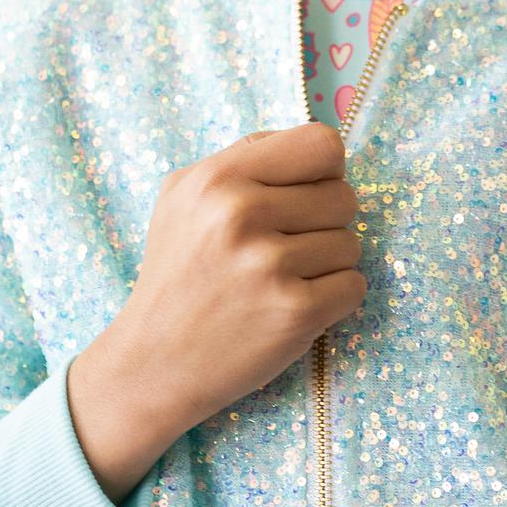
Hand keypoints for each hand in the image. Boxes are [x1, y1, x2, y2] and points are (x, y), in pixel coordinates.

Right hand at [67, 119, 363, 502]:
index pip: (323, 143)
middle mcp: (241, 214)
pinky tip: (292, 307)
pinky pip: (354, 287)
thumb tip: (316, 145)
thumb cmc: (177, 275)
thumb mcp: (183, 197)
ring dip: (327, 266)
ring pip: (351, 244)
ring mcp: (269, 265)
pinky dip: (333, 301)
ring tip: (281, 282)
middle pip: (344, 196)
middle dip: (325, 223)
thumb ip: (244, 159)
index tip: (303, 197)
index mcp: (218, 177)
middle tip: (285, 250)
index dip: (324, 172)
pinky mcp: (294, 312)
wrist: (153, 362)